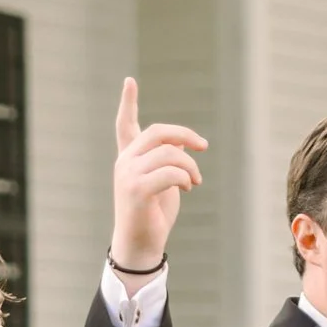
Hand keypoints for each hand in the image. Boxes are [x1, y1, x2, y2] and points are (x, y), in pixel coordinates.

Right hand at [111, 77, 207, 275]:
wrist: (140, 245)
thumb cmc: (153, 215)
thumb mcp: (164, 182)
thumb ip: (168, 160)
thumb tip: (182, 144)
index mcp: (128, 158)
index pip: (124, 125)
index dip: (128, 102)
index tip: (129, 81)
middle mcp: (124, 162)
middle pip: (159, 132)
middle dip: (186, 135)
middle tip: (203, 146)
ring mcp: (127, 174)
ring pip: (170, 153)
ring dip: (190, 166)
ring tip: (194, 181)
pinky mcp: (136, 189)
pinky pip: (171, 171)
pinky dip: (186, 177)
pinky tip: (188, 187)